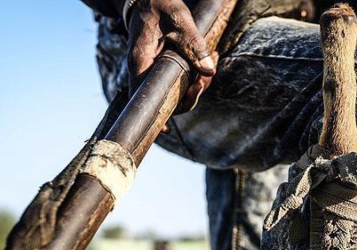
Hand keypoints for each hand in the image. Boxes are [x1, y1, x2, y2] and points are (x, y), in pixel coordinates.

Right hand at [126, 0, 218, 114]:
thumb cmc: (160, 5)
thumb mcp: (179, 20)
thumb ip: (194, 45)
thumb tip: (209, 72)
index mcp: (141, 61)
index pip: (144, 97)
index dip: (156, 115)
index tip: (167, 130)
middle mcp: (144, 69)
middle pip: (167, 98)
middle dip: (192, 94)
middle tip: (208, 77)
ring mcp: (154, 69)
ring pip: (177, 89)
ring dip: (199, 81)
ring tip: (215, 58)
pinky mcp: (164, 65)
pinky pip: (181, 77)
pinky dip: (197, 72)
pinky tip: (212, 58)